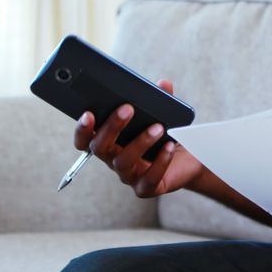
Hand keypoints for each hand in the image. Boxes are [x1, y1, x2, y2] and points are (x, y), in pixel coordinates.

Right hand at [73, 79, 204, 197]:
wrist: (188, 161)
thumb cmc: (167, 136)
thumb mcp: (162, 115)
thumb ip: (160, 99)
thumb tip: (163, 83)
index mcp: (111, 142)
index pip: (86, 139)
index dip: (83, 130)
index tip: (88, 114)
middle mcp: (114, 159)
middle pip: (101, 147)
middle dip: (112, 127)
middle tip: (127, 109)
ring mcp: (129, 176)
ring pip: (124, 161)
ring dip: (140, 142)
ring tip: (158, 128)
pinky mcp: (147, 188)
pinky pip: (149, 179)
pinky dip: (160, 162)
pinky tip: (170, 147)